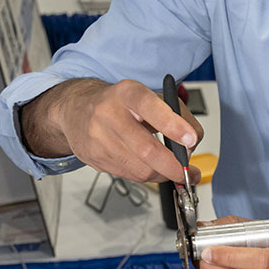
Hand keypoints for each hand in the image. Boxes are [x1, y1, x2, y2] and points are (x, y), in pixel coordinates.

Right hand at [20, 78, 201, 182]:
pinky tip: (150, 168)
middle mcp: (107, 113)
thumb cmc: (119, 104)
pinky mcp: (94, 158)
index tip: (191, 139)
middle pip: (146, 149)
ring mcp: (98, 138)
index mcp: (126, 93)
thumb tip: (193, 141)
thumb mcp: (149, 97)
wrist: (76, 110)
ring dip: (163, 174)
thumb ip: (177, 114)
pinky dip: (147, 176)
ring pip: (140, 169)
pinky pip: (129, 175)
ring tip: (173, 170)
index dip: (172, 124)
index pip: (149, 106)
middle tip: (189, 171)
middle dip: (174, 166)